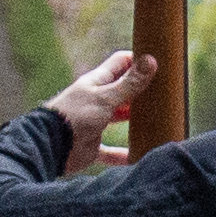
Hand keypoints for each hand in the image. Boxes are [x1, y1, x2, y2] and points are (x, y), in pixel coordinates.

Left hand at [40, 51, 154, 152]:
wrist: (49, 146)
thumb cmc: (75, 115)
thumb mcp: (106, 97)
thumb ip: (129, 83)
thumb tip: (150, 60)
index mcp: (97, 82)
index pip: (120, 63)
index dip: (138, 60)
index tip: (159, 63)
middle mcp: (96, 100)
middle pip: (122, 91)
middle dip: (141, 92)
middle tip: (165, 94)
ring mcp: (94, 122)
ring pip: (119, 118)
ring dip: (134, 121)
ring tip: (157, 121)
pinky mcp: (92, 146)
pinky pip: (111, 151)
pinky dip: (122, 154)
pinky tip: (137, 155)